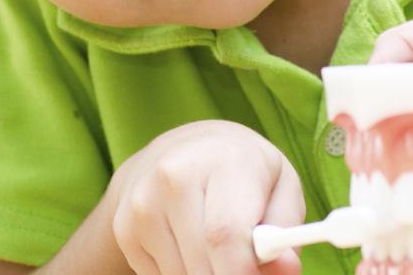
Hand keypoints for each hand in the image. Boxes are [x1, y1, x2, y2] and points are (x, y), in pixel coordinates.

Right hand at [109, 120, 305, 274]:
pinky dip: (183, 273)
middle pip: (203, 263)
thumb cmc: (244, 172)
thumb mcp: (281, 188)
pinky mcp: (124, 227)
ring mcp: (143, 202)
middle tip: (245, 268)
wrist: (183, 150)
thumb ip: (287, 231)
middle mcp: (175, 176)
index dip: (241, 273)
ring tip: (220, 248)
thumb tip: (288, 269)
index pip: (225, 234)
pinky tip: (191, 245)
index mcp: (225, 161)